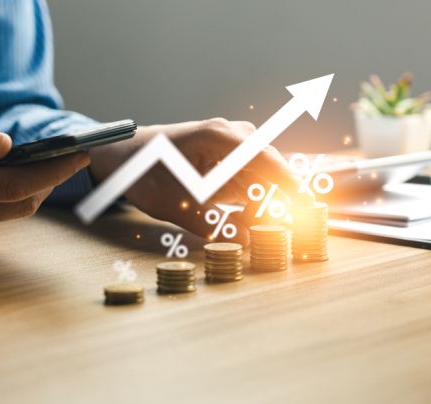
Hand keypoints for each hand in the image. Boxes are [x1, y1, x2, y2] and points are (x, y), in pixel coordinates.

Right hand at [0, 110, 89, 251]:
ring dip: (26, 190)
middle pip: (20, 205)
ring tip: (42, 161)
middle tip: (69, 154)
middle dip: (48, 181)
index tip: (81, 152)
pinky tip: (2, 177)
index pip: (17, 185)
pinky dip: (2, 198)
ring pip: (6, 214)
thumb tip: (8, 145)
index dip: (54, 169)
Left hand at [89, 117, 308, 242]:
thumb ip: (210, 223)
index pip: (266, 160)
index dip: (290, 185)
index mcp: (219, 136)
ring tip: (280, 230)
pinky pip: (252, 181)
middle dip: (286, 199)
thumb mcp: (172, 202)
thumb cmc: (143, 171)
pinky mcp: (229, 159)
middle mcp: (232, 135)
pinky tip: (256, 222)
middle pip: (272, 167)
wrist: (122, 155)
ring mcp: (233, 146)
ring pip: (265, 177)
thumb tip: (247, 242)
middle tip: (300, 229)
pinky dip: (256, 201)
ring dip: (271, 203)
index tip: (308, 207)